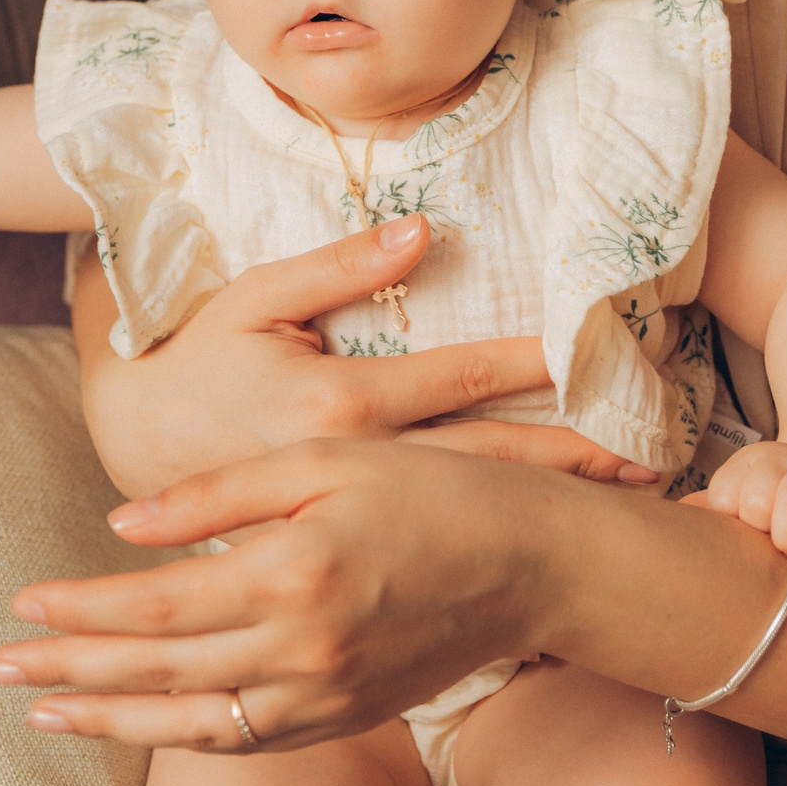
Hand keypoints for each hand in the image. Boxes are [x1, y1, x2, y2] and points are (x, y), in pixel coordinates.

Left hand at [0, 438, 575, 750]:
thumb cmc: (428, 489)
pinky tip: (142, 723)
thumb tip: (121, 527)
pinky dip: (185, 737)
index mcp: (291, 570)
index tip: (21, 605)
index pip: (158, 604)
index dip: (82, 610)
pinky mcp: (344, 713)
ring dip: (112, 720)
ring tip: (44, 714)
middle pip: (160, 671)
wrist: (529, 560)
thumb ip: (218, 494)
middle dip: (70, 673)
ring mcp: (325, 692)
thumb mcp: (322, 460)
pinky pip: (249, 741)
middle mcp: (303, 646)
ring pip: (194, 722)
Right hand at [73, 217, 662, 497]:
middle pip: (487, 459)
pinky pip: (433, 553)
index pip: (460, 377)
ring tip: (626, 499)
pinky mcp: (346, 549)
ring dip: (549, 503)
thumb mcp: (256, 298)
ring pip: (472, 511)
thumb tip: (424, 230)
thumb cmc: (200, 359)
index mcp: (337, 404)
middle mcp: (356, 469)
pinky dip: (495, 550)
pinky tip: (552, 555)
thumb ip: (339, 266)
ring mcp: (353, 518)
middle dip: (570, 458)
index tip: (599, 352)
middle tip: (651, 458)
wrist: (135, 451)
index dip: (534, 363)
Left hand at [680, 441, 786, 569]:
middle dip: (760, 530)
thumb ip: (710, 509)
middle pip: (756, 499)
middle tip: (771, 541)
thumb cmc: (780, 498)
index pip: (722, 498)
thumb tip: (665, 524)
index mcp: (749, 462)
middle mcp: (784, 462)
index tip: (745, 531)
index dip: (731, 524)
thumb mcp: (744, 493)